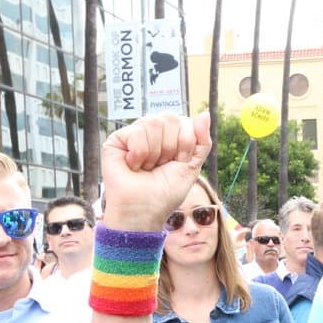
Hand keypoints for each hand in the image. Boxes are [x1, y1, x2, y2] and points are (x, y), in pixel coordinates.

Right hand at [101, 112, 211, 231]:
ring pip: (153, 123)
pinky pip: (136, 132)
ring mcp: (134, 134)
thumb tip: (205, 113)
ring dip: (155, 153)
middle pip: (170, 119)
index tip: (178, 162)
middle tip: (160, 166)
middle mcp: (152, 131)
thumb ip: (202, 141)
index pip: (185, 121)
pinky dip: (139, 154)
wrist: (145, 209)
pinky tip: (133, 165)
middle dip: (170, 148)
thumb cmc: (166, 192)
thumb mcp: (192, 167)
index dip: (186, 144)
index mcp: (171, 135)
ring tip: (146, 167)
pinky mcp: (117, 140)